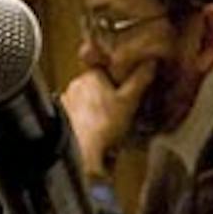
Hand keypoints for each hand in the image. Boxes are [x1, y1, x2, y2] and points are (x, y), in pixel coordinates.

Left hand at [61, 60, 155, 176]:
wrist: (80, 151)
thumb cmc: (105, 124)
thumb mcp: (129, 101)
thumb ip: (140, 80)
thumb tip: (150, 62)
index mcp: (92, 75)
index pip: (109, 69)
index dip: (121, 80)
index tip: (130, 92)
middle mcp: (76, 84)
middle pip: (99, 85)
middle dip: (110, 96)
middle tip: (124, 112)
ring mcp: (67, 101)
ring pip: (89, 101)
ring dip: (98, 110)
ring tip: (112, 127)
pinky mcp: (62, 118)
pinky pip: (79, 115)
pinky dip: (88, 121)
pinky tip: (98, 133)